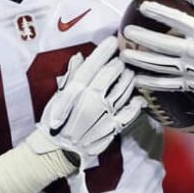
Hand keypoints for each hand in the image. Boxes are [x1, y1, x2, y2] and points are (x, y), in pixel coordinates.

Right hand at [31, 37, 141, 192]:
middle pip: (112, 74)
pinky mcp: (112, 127)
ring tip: (128, 75)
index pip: (94, 65)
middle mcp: (91, 100)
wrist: (58, 151)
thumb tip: (80, 57)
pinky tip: (138, 97)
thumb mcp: (58, 97)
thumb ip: (71, 77)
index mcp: (76, 91)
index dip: (105, 51)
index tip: (113, 41)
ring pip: (123, 90)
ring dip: (129, 79)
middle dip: (119, 64)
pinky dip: (136, 104)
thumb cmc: (55, 122)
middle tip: (122, 60)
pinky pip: (129, 113)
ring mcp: (104, 114)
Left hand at [120, 0, 193, 124]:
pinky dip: (150, 83)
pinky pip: (167, 85)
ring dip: (140, 60)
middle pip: (164, 44)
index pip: (178, 20)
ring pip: (161, 65)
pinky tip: (136, 78)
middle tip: (125, 31)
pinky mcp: (190, 84)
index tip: (143, 5)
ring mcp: (192, 70)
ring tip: (123, 54)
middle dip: (142, 37)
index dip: (159, 12)